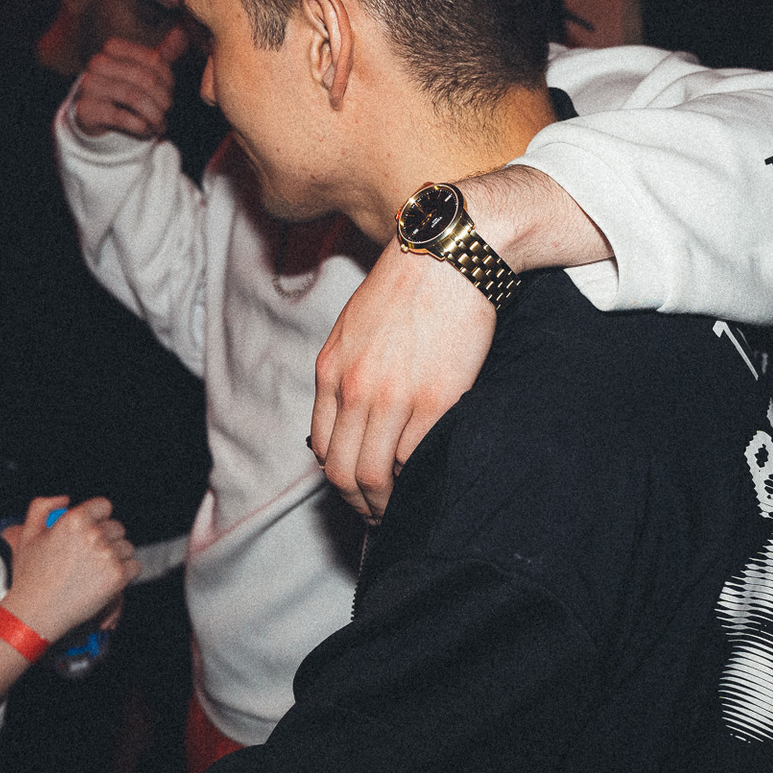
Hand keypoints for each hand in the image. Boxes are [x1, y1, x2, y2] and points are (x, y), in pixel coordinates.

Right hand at [2, 495, 138, 639]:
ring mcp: (107, 555)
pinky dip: (125, 573)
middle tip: (91, 555)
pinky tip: (107, 579)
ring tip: (96, 570)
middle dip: (107, 539)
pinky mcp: (118, 576)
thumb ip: (42, 507)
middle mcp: (93, 534)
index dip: (98, 518)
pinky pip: (134, 566)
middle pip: (117, 527)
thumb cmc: (30, 576)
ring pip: (126, 547)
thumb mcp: (27, 534)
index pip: (104, 506)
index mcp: (74, 520)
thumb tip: (65, 499)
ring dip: (117, 556)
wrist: (36, 612)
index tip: (92, 530)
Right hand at [71, 30, 189, 139]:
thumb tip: (183, 32)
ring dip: (154, 116)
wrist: (91, 112)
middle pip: (146, 79)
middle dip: (163, 100)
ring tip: (160, 124)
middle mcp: (98, 63)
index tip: (170, 92)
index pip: (154, 60)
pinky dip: (140, 127)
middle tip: (167, 111)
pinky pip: (121, 117)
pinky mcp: (86, 109)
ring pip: (134, 98)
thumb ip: (161, 54)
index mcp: (113, 48)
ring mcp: (89, 85)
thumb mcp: (141, 69)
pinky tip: (146, 130)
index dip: (168, 80)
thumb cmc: (122, 87)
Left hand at [310, 237, 495, 518]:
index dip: (339, 481)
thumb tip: (347, 422)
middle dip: (358, 504)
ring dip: (387, 502)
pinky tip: (426, 477)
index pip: (323, 450)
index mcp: (331, 373)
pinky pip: (415, 458)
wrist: (449, 255)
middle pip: (344, 473)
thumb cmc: (406, 289)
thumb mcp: (353, 329)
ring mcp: (395, 398)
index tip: (357, 491)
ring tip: (401, 507)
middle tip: (377, 516)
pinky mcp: (436, 401)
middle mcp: (356, 390)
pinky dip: (417, 476)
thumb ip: (345, 376)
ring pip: (376, 475)